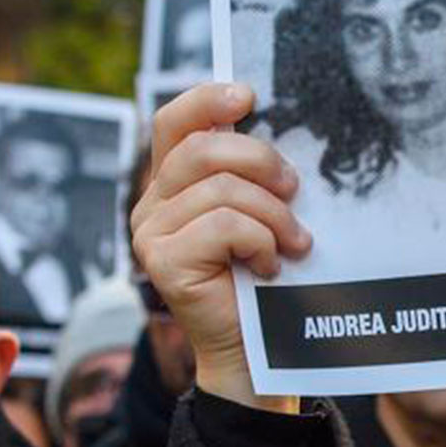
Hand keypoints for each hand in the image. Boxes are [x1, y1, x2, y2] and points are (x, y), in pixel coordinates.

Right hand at [131, 82, 308, 410]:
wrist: (255, 351)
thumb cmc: (265, 279)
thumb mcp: (261, 214)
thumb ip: (252, 177)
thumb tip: (278, 127)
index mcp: (172, 184)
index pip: (173, 122)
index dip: (207, 100)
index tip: (249, 95)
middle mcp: (151, 204)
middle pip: (203, 149)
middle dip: (261, 162)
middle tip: (295, 191)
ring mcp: (150, 233)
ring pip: (219, 190)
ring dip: (272, 214)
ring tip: (294, 243)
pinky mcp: (161, 261)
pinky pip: (224, 225)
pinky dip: (261, 242)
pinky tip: (269, 266)